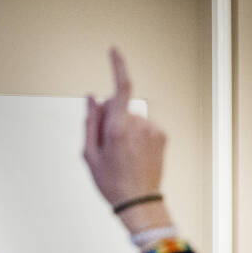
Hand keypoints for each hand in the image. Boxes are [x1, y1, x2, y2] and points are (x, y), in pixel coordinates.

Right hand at [82, 48, 166, 209]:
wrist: (139, 201)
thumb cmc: (110, 181)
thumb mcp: (89, 154)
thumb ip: (90, 121)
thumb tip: (92, 97)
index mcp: (118, 129)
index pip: (121, 88)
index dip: (118, 66)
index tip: (114, 51)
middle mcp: (138, 125)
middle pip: (120, 107)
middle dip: (110, 118)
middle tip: (106, 147)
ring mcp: (153, 129)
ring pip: (132, 117)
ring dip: (124, 129)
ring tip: (122, 155)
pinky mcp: (162, 135)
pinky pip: (144, 126)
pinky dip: (136, 135)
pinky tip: (133, 154)